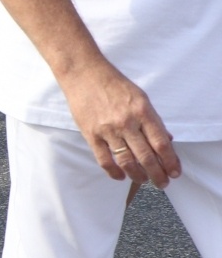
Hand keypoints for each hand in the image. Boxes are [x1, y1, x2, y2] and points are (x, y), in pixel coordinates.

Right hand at [60, 61, 181, 187]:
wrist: (83, 73)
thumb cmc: (114, 84)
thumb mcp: (140, 97)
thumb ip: (153, 120)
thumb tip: (166, 141)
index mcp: (142, 112)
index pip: (161, 144)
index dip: (171, 162)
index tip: (175, 172)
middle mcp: (127, 122)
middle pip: (147, 157)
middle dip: (158, 175)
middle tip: (162, 183)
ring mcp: (108, 129)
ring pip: (127, 162)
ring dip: (138, 176)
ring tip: (143, 180)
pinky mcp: (91, 134)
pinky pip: (104, 160)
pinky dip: (114, 172)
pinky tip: (120, 176)